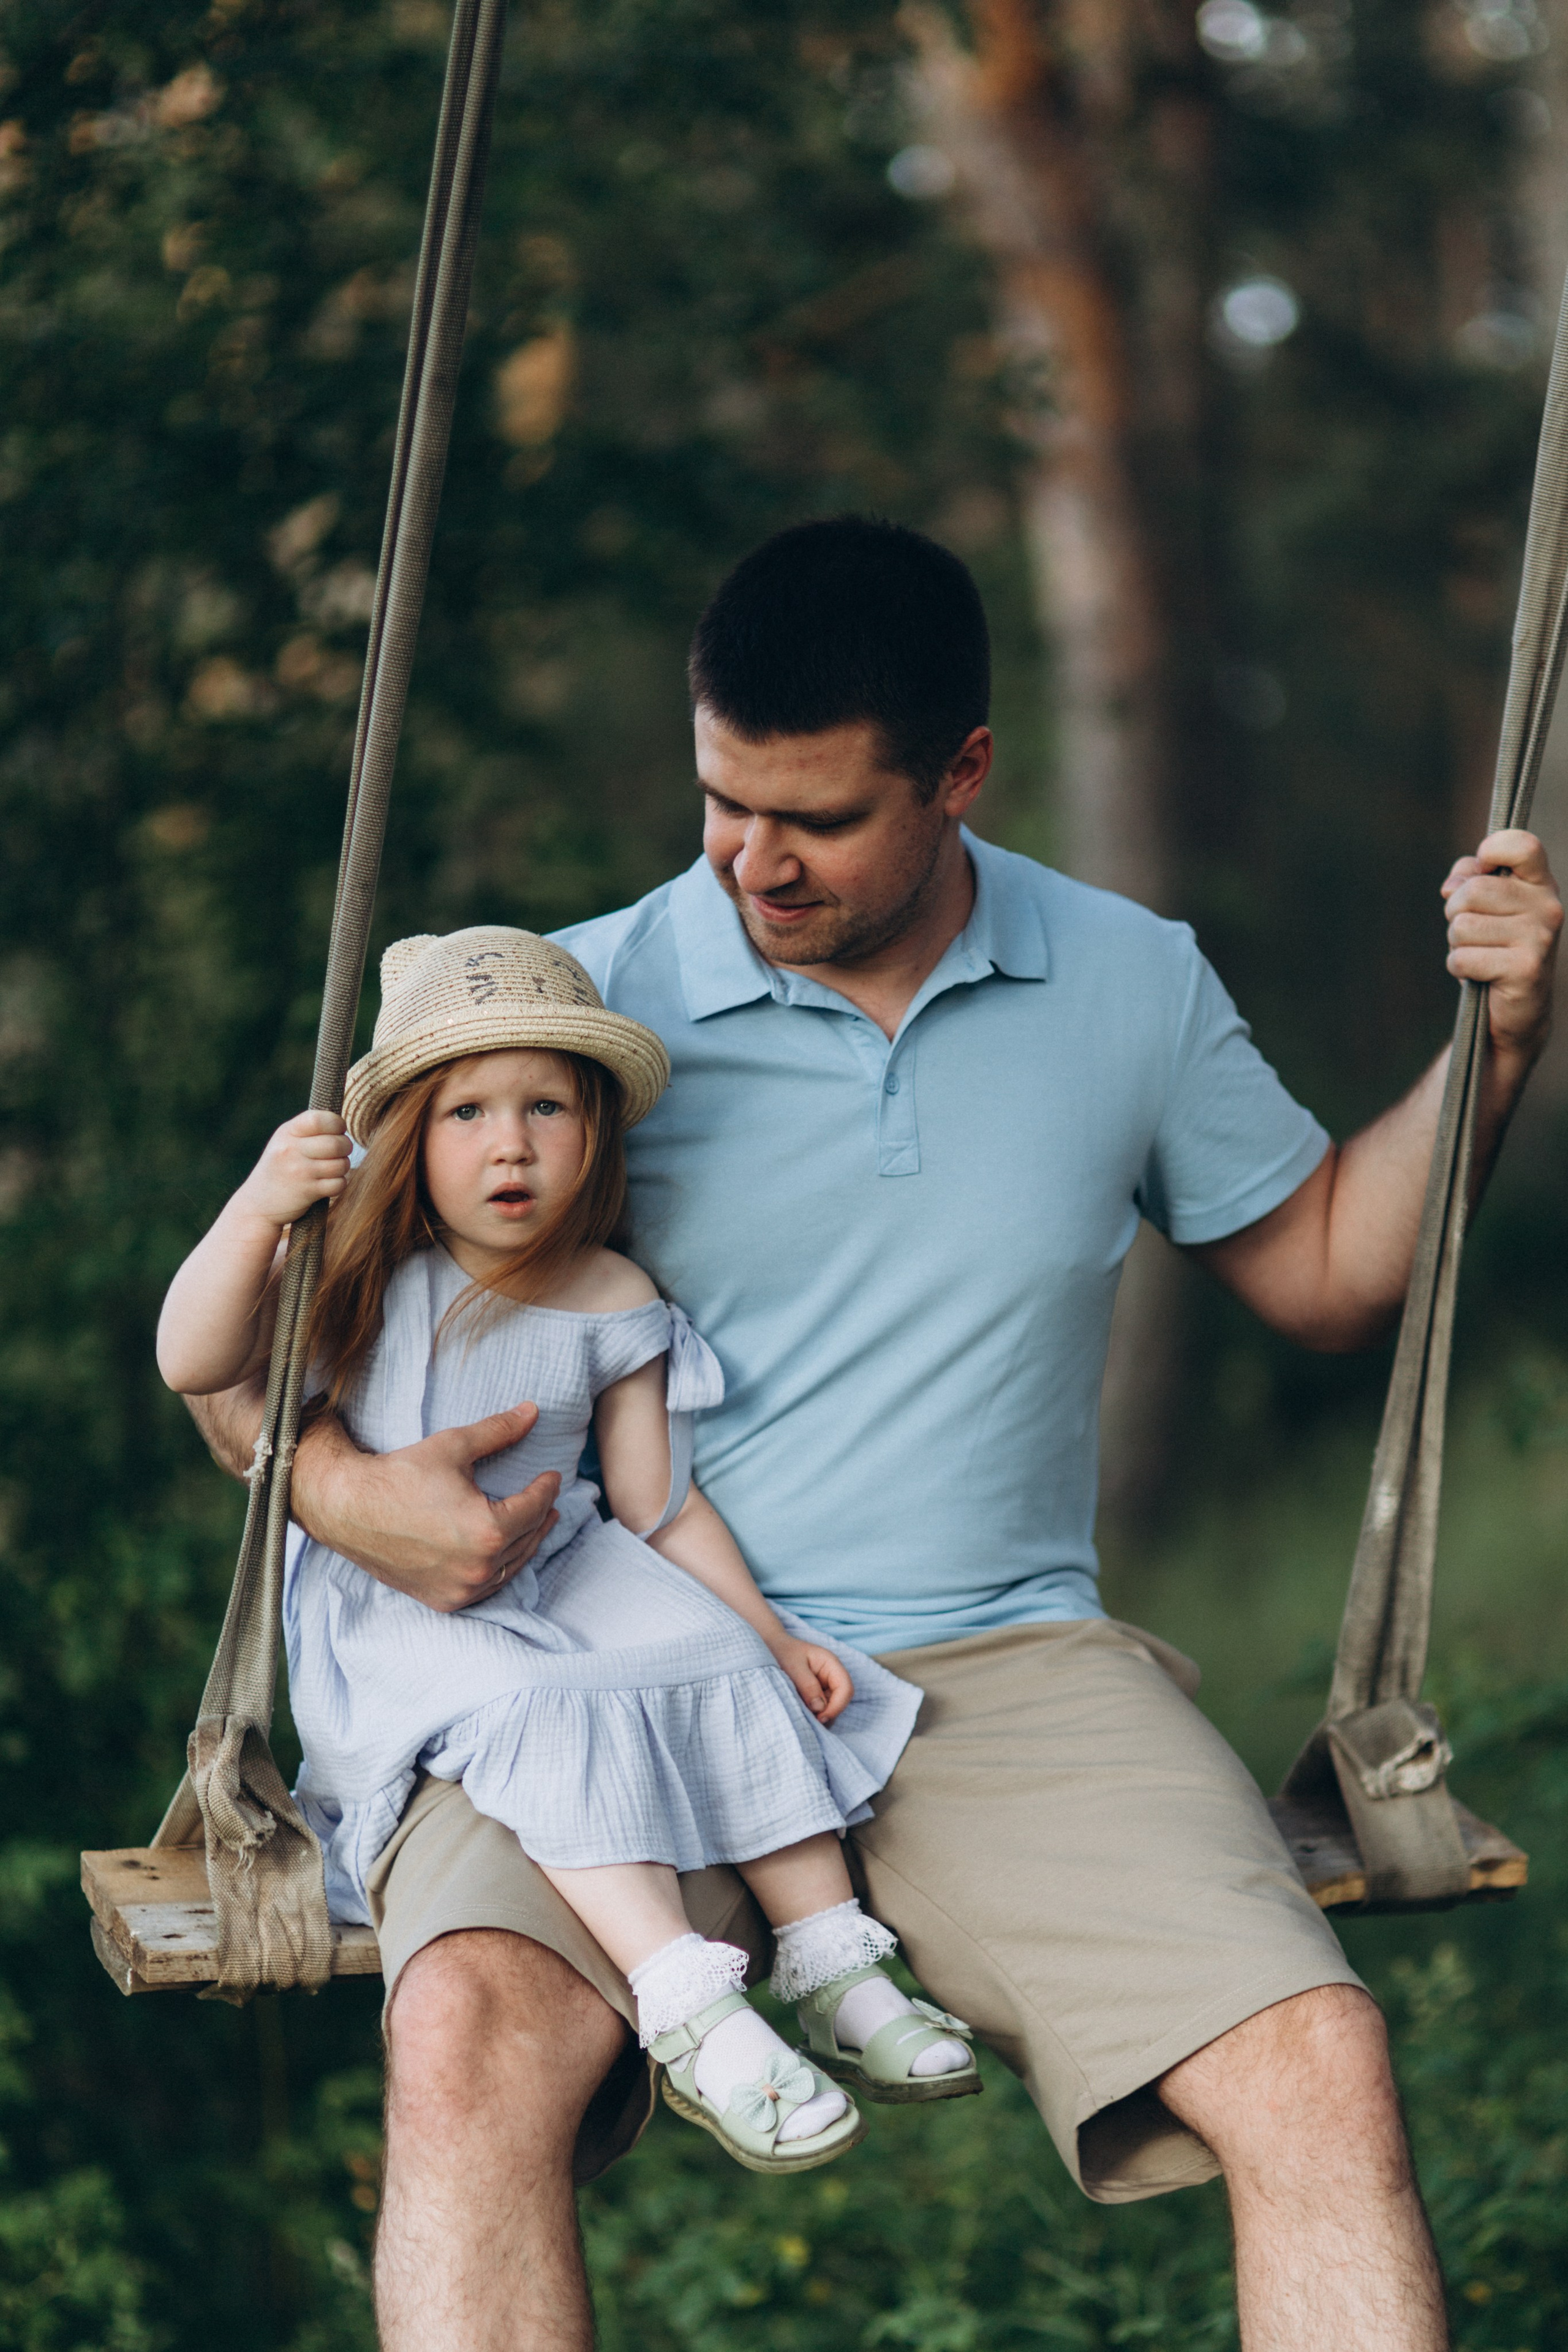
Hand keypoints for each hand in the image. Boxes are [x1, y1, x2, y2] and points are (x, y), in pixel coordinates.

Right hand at [235, 1110, 351, 1226]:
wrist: (257, 1204)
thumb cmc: (279, 1168)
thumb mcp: (284, 1141)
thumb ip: (308, 1130)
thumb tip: (341, 1123)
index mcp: (287, 1132)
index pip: (319, 1119)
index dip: (337, 1124)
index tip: (338, 1131)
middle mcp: (291, 1150)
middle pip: (337, 1143)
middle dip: (346, 1148)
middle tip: (340, 1153)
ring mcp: (299, 1171)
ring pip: (341, 1164)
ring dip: (343, 1167)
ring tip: (332, 1169)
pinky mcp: (307, 1191)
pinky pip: (339, 1184)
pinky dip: (338, 1185)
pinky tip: (327, 1184)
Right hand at [292, 1400, 560, 1613]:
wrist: (347, 1509)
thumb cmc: (399, 1475)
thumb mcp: (454, 1446)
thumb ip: (499, 1431)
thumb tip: (532, 1411)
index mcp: (487, 1530)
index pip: (533, 1508)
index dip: (546, 1489)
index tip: (552, 1476)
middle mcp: (478, 1568)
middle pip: (526, 1539)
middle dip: (542, 1517)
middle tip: (550, 1501)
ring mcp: (460, 1589)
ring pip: (510, 1568)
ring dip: (526, 1545)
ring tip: (535, 1526)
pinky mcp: (442, 1600)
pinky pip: (485, 1589)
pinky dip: (499, 1570)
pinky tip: (503, 1555)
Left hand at [771, 1637, 852, 1724]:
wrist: (769, 1647)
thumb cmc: (781, 1652)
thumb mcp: (793, 1668)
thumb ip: (808, 1686)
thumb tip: (820, 1708)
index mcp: (830, 1664)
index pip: (846, 1688)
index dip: (837, 1706)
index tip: (820, 1718)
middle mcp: (831, 1675)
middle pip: (840, 1700)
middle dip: (827, 1713)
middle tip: (808, 1720)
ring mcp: (824, 1685)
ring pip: (830, 1706)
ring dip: (819, 1714)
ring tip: (801, 1716)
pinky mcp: (815, 1694)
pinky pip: (820, 1708)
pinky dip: (812, 1713)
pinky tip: (799, 1713)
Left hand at [1442, 830, 1561, 1062]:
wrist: (1518, 1008)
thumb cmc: (1495, 947)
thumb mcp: (1482, 906)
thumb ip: (1467, 879)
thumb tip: (1451, 887)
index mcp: (1539, 883)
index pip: (1521, 845)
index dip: (1491, 851)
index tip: (1483, 869)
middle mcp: (1548, 905)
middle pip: (1472, 891)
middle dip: (1456, 913)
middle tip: (1475, 933)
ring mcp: (1539, 937)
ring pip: (1462, 926)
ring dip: (1457, 944)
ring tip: (1480, 954)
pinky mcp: (1525, 969)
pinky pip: (1463, 958)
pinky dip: (1459, 968)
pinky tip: (1480, 974)